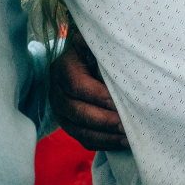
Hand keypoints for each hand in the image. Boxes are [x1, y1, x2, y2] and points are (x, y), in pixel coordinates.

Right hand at [49, 30, 128, 150]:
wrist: (82, 65)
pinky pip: (84, 140)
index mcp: (62, 69)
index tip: (119, 102)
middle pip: (77, 111)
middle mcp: (57, 92)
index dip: (98, 95)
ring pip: (80, 131)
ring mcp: (61, 112)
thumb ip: (95, 43)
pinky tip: (121, 143)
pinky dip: (103, 143)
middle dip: (104, 120)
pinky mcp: (69, 126)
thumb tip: (95, 40)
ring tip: (128, 138)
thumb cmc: (93, 53)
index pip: (77, 85)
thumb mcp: (92, 45)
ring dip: (105, 137)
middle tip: (126, 125)